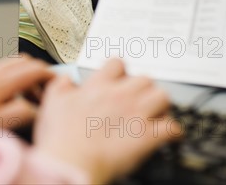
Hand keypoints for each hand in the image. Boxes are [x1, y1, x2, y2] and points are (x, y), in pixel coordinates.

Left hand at [0, 55, 53, 130]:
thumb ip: (21, 112)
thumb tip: (35, 106)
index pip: (31, 68)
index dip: (48, 74)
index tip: (58, 83)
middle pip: (22, 61)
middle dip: (37, 74)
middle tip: (44, 94)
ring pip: (10, 64)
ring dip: (24, 75)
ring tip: (28, 98)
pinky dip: (10, 78)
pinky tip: (8, 97)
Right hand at [33, 59, 178, 183]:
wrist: (71, 161)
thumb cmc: (61, 135)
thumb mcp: (53, 101)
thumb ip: (60, 85)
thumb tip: (66, 80)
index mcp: (98, 86)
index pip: (117, 64)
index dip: (120, 71)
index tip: (119, 79)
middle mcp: (120, 95)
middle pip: (145, 78)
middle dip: (144, 88)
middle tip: (139, 99)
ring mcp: (136, 114)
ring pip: (163, 96)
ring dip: (161, 105)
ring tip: (155, 114)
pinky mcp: (147, 137)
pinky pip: (172, 127)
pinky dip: (172, 131)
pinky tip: (167, 136)